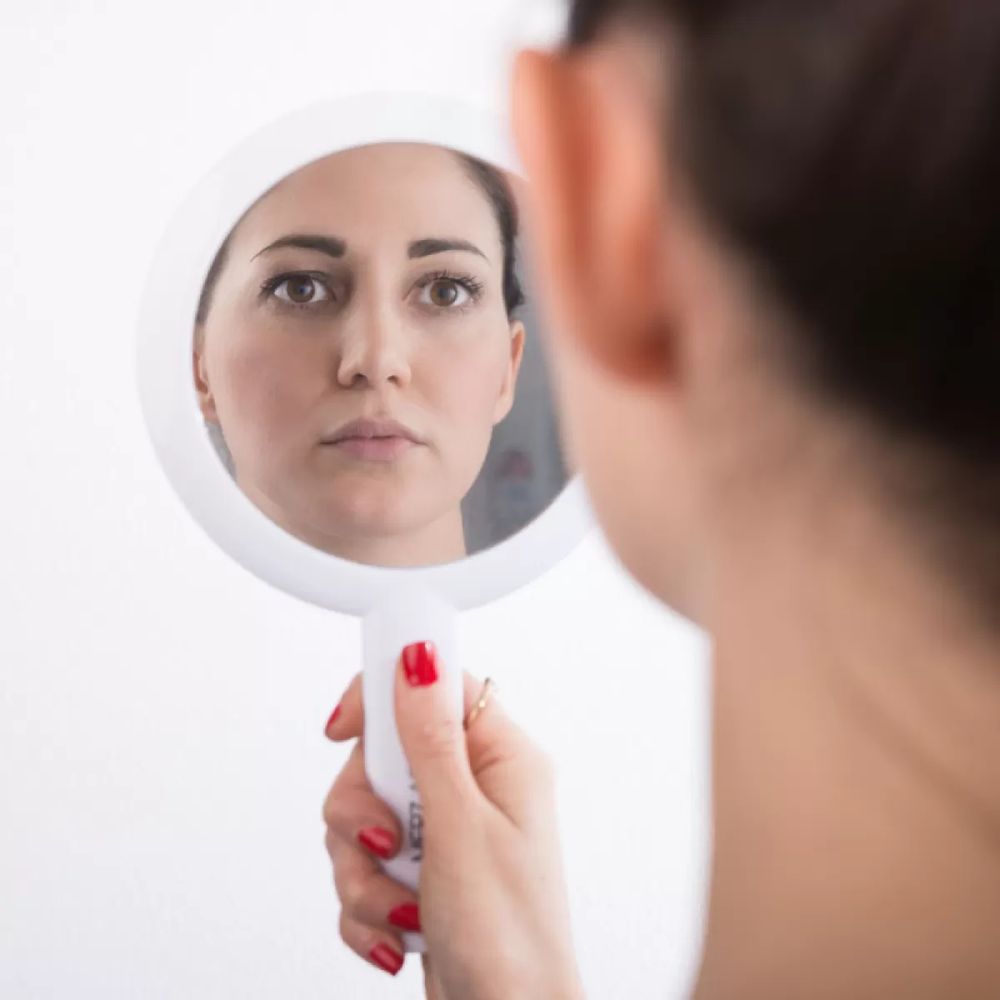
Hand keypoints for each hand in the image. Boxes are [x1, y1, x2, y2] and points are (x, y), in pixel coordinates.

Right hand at [322, 646, 584, 999]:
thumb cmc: (509, 935)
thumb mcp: (462, 827)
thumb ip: (431, 739)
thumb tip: (419, 654)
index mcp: (500, 757)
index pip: (433, 686)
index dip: (381, 699)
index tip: (342, 731)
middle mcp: (472, 786)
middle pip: (381, 757)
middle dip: (363, 814)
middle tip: (388, 845)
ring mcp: (444, 831)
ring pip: (362, 817)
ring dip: (364, 873)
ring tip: (402, 908)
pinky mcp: (421, 872)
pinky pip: (364, 865)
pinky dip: (367, 905)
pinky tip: (398, 934)